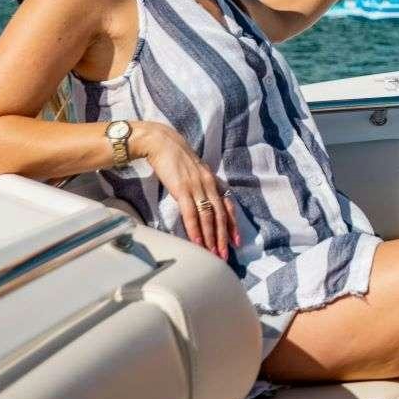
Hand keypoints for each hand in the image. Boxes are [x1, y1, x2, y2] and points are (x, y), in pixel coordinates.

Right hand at [133, 121, 239, 260]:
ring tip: (213, 253)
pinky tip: (197, 241)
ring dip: (211, 237)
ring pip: (208, 217)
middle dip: (223, 237)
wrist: (162, 143)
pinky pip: (191, 213)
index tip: (236, 241)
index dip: (232, 224)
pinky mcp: (182, 189)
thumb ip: (199, 186)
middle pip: (220, 215)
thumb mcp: (192, 172)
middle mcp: (208, 184)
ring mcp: (197, 187)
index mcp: (211, 180)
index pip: (227, 205)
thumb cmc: (174, 158)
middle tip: (225, 255)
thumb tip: (200, 201)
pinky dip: (196, 229)